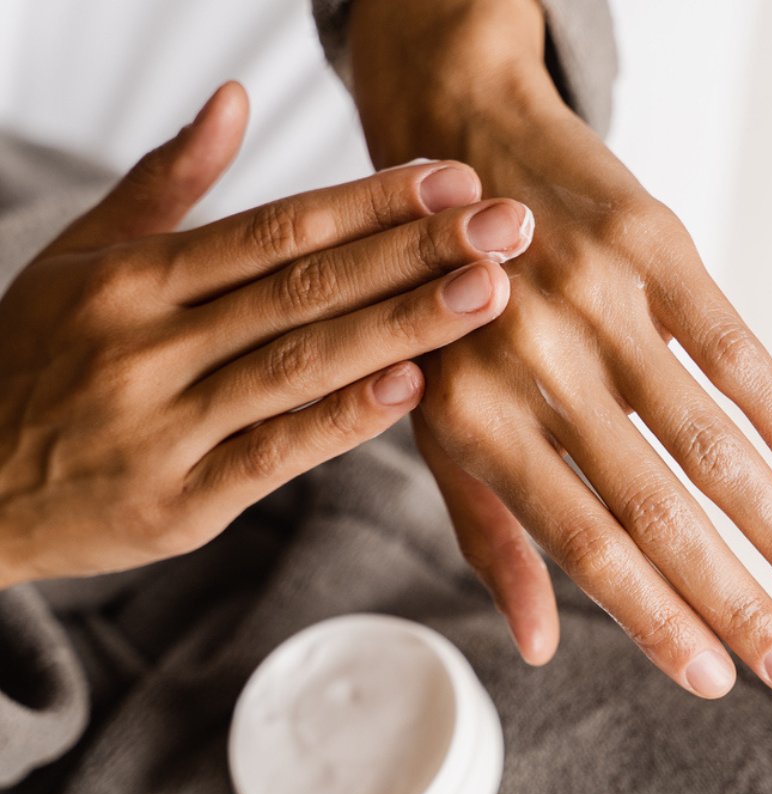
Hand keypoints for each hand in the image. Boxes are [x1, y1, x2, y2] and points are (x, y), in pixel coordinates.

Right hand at [0, 82, 531, 588]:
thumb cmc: (31, 365)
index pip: (278, 228)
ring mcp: (166, 425)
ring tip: (487, 294)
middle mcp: (152, 343)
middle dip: (416, 252)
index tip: (453, 182)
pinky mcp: (180, 500)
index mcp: (134, 278)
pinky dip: (344, 418)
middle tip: (507, 229)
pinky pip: (275, 452)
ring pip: (301, 363)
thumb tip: (235, 99)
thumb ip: (165, 185)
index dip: (372, 202)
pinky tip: (412, 387)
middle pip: (306, 287)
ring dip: (402, 326)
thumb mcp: (80, 261)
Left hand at [349, 0, 771, 697]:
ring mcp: (597, 303)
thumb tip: (539, 644)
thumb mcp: (438, 422)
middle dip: (734, 597)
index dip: (653, 618)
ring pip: (705, 438)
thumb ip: (490, 533)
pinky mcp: (652, 248)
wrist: (460, 147)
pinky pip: (732, 345)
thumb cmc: (446, 312)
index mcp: (474, 421)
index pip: (582, 544)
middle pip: (654, 505)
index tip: (715, 680)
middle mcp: (534, 366)